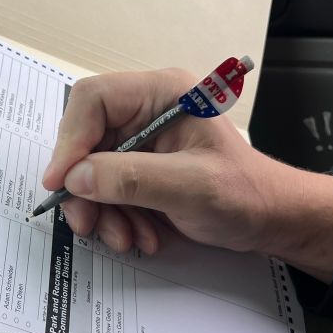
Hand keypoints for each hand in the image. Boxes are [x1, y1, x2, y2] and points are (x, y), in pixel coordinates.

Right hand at [43, 69, 332, 282]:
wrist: (271, 220)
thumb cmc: (245, 194)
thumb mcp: (190, 187)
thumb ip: (132, 179)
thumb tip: (76, 177)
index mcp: (162, 93)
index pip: (93, 101)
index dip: (69, 140)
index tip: (61, 183)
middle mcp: (147, 110)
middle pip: (86, 140)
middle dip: (86, 188)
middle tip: (88, 224)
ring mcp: (142, 140)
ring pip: (92, 170)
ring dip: (102, 210)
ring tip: (127, 238)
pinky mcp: (141, 168)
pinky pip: (108, 190)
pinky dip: (116, 217)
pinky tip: (140, 235)